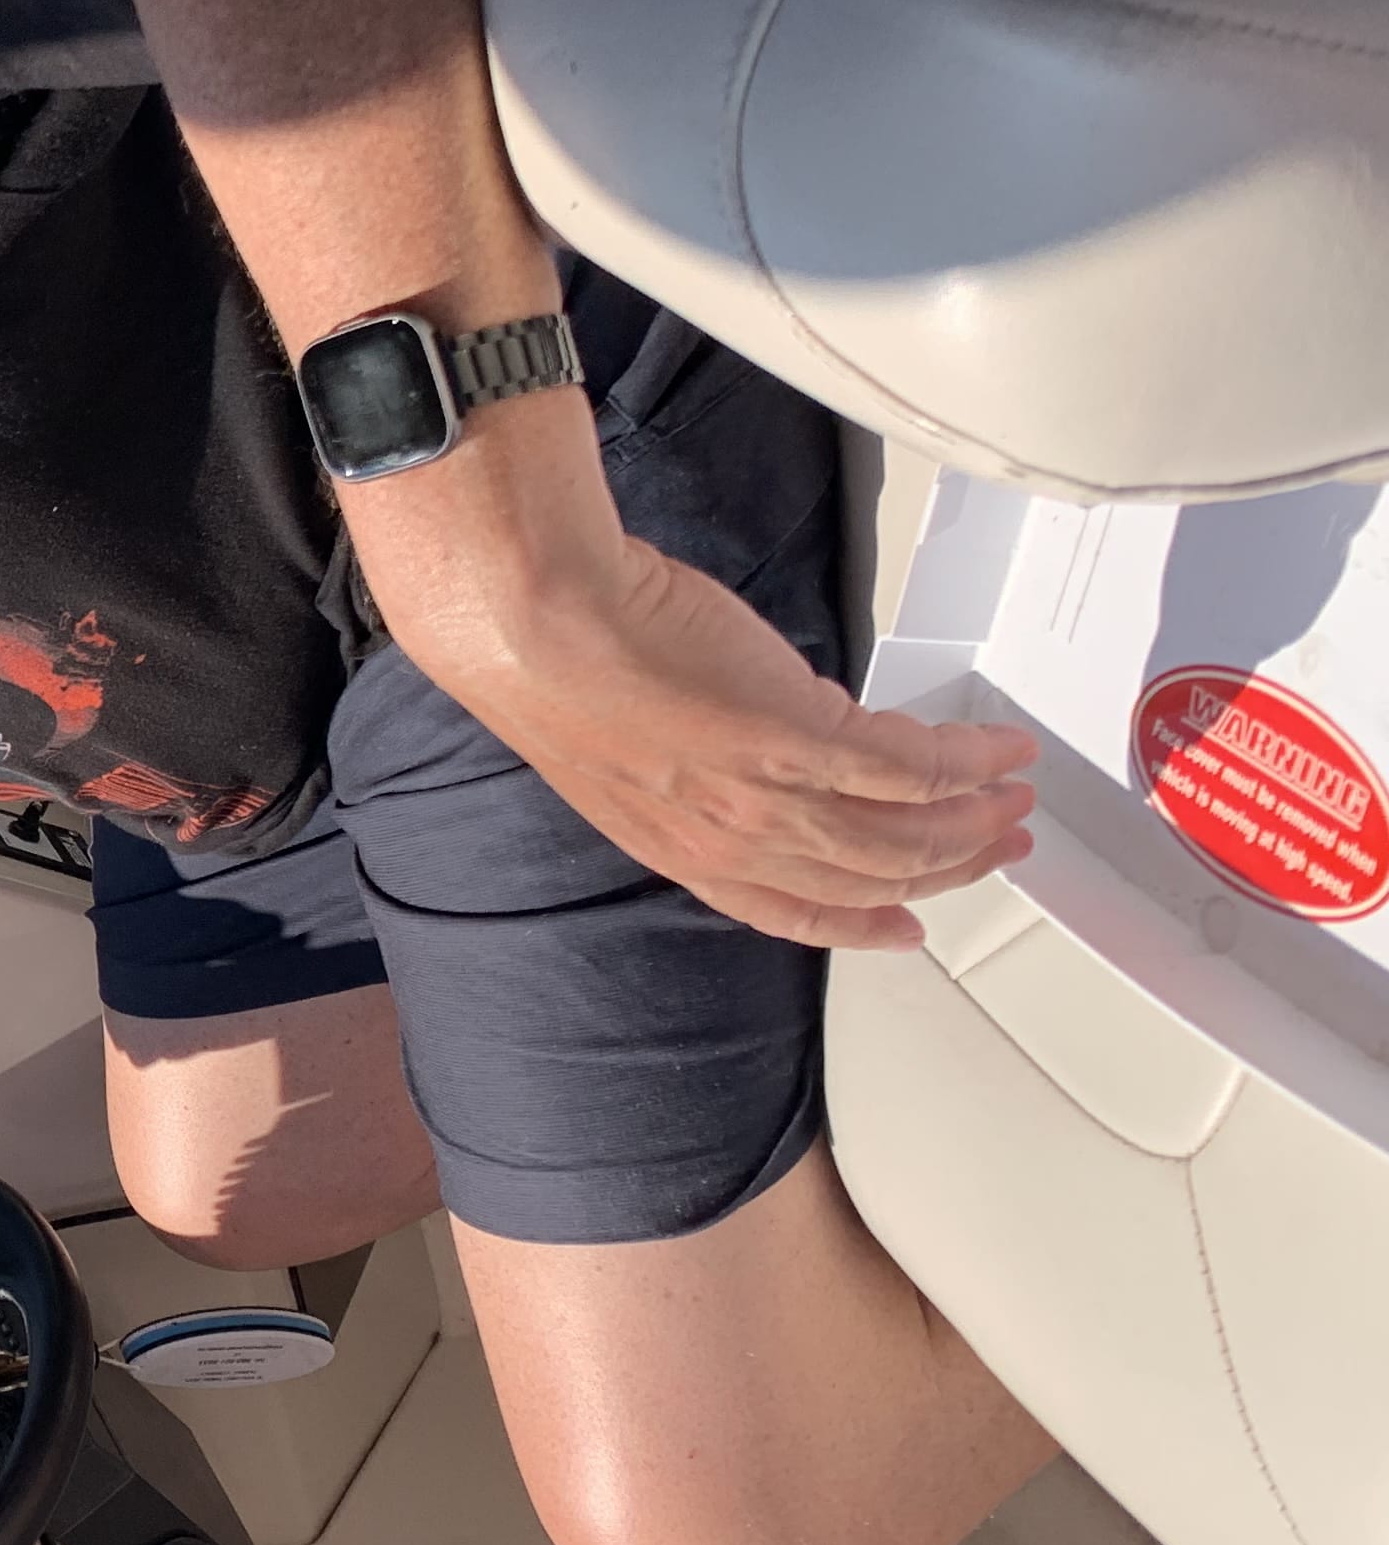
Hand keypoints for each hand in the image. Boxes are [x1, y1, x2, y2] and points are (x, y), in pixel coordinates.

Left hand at [410, 530, 1035, 949]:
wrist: (532, 619)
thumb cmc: (554, 657)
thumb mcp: (628, 741)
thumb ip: (703, 758)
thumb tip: (774, 724)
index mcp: (678, 848)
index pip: (786, 910)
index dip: (856, 923)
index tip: (903, 925)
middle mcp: (727, 841)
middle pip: (866, 875)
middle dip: (944, 865)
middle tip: (995, 844)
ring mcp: (766, 798)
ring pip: (903, 833)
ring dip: (974, 819)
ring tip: (1012, 799)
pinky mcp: (800, 741)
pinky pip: (914, 766)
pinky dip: (969, 760)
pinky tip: (999, 749)